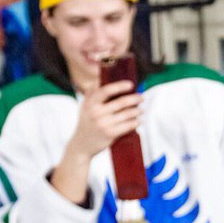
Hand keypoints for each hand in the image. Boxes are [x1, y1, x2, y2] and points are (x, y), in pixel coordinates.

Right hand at [51, 80, 141, 203]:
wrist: (82, 145)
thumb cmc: (87, 122)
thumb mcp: (85, 107)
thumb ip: (92, 93)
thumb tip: (101, 77)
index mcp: (90, 103)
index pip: (106, 90)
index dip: (120, 86)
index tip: (131, 84)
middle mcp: (96, 112)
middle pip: (121, 102)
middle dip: (134, 99)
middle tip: (141, 97)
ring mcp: (103, 123)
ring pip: (127, 114)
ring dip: (137, 111)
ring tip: (141, 110)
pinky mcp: (110, 134)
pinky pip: (128, 125)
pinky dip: (135, 122)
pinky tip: (139, 120)